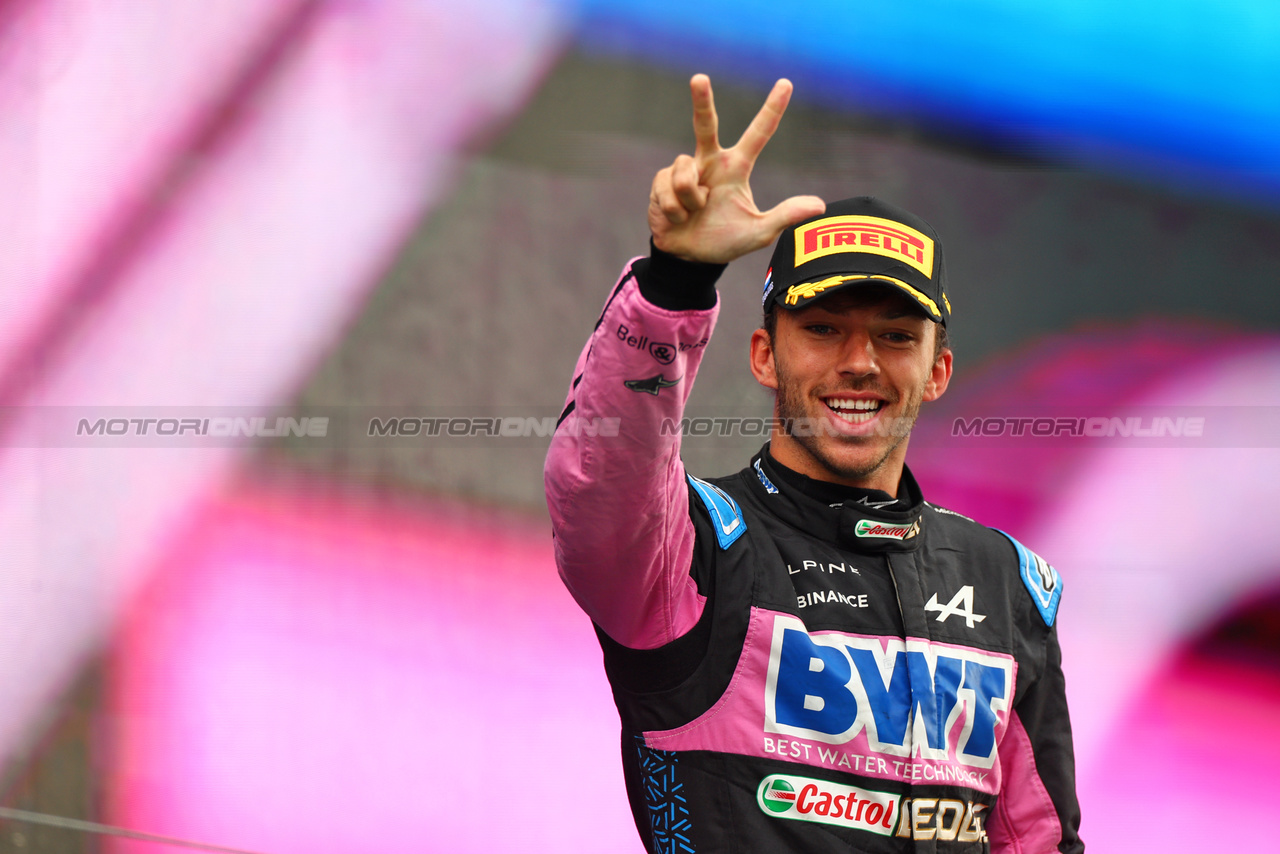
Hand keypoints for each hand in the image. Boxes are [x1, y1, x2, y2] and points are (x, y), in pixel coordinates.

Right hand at [648, 74, 824, 264]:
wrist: (688, 258)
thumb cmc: (724, 241)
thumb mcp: (758, 233)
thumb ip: (785, 216)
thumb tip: (820, 205)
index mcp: (736, 168)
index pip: (758, 134)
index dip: (772, 109)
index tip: (786, 83)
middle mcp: (710, 162)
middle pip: (705, 125)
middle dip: (701, 101)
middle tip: (699, 77)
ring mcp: (684, 170)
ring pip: (686, 175)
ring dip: (690, 202)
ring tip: (693, 214)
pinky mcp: (662, 180)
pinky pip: (669, 190)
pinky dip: (674, 210)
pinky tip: (677, 217)